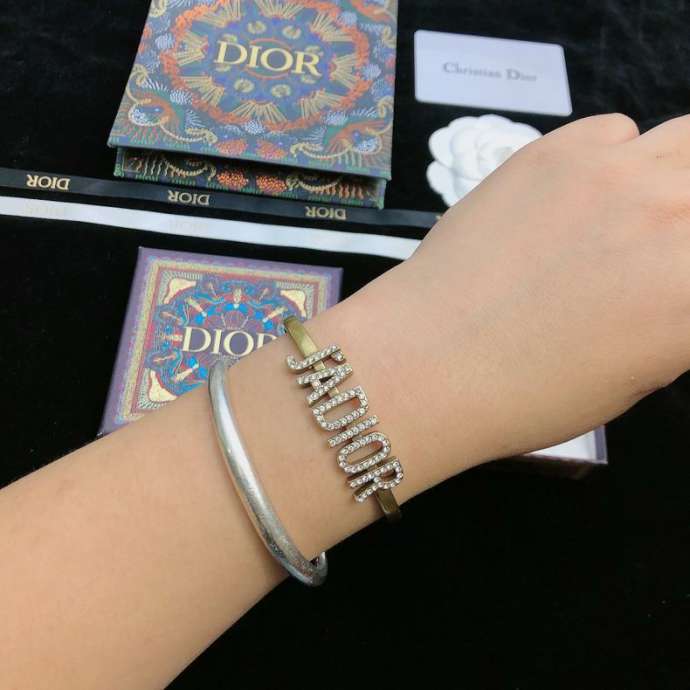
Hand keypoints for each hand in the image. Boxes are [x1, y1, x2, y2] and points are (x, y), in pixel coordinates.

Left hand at [362, 113, 689, 484]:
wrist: (431, 361)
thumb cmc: (529, 395)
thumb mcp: (635, 374)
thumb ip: (677, 313)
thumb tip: (674, 280)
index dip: (685, 268)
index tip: (670, 276)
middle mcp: (676, 218)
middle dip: (688, 217)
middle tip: (659, 241)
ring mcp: (615, 173)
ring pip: (684, 140)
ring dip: (669, 174)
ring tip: (628, 212)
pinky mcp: (555, 151)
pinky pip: (615, 133)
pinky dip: (612, 159)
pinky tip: (574, 196)